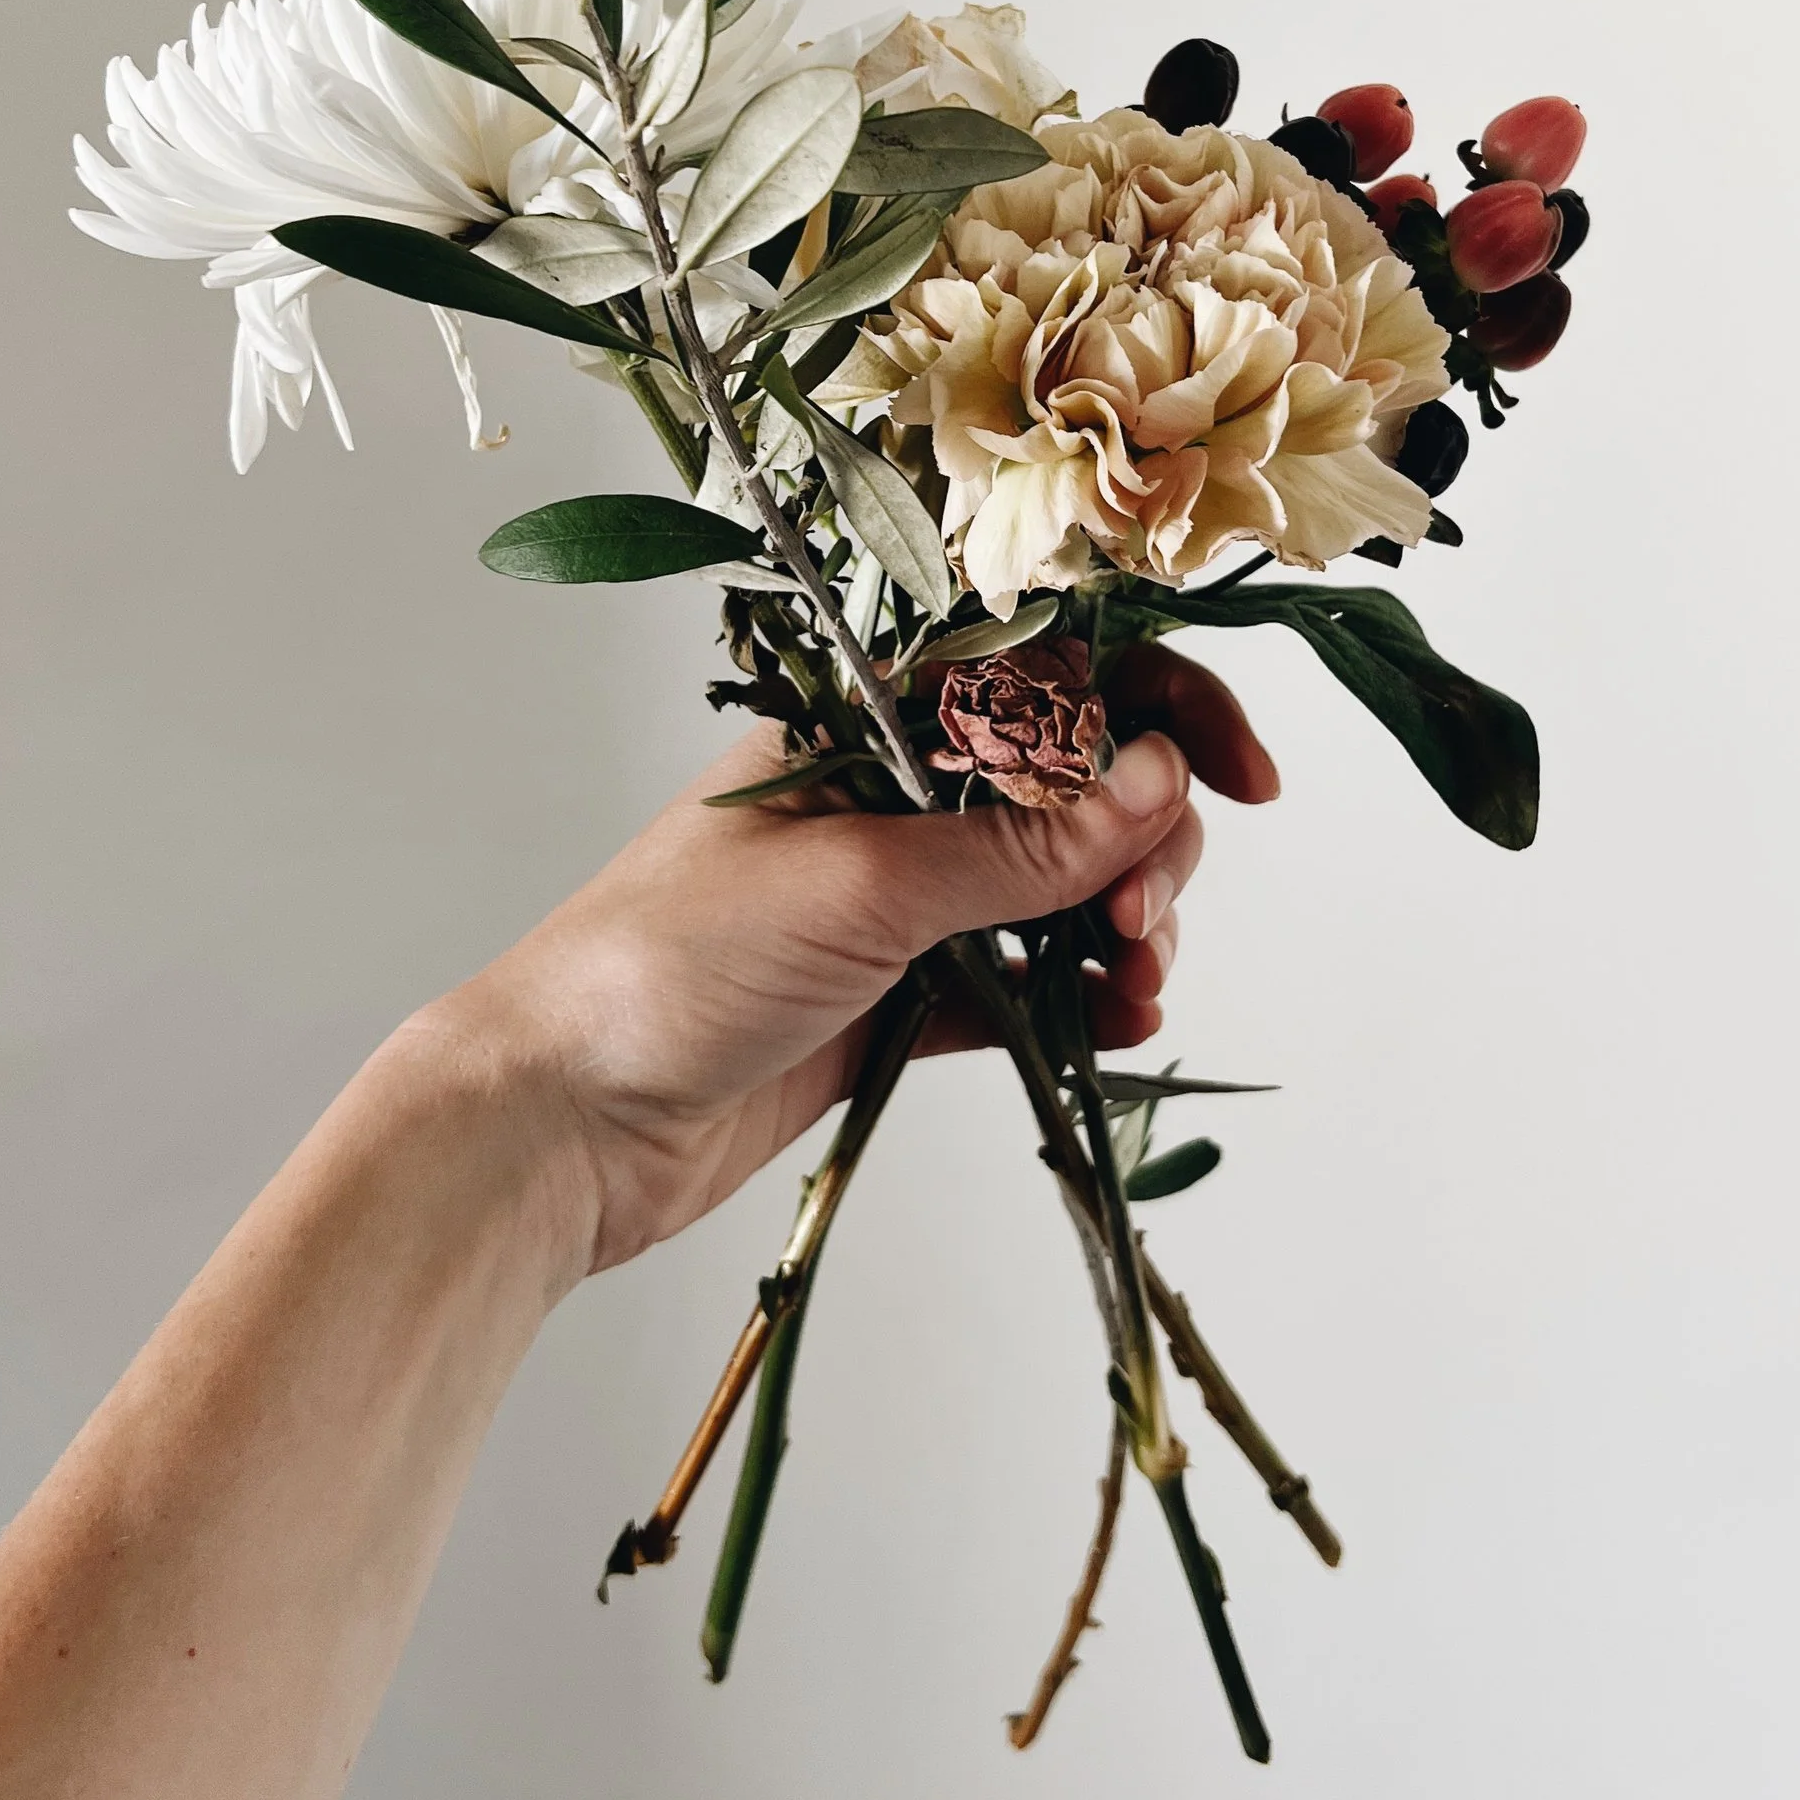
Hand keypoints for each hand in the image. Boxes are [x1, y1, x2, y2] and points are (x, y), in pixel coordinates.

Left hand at [421, 645, 1279, 1282]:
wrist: (557, 1123)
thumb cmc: (667, 964)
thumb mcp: (861, 884)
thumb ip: (1020, 844)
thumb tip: (1158, 784)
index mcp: (868, 719)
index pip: (1047, 676)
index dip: (1158, 712)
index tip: (1242, 779)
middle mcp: (890, 796)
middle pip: (1076, 788)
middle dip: (1144, 845)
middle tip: (1143, 921)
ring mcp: (896, 903)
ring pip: (1061, 892)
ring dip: (1124, 929)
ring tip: (1133, 986)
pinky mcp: (897, 1004)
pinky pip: (1025, 987)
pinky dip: (1080, 1004)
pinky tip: (1113, 1029)